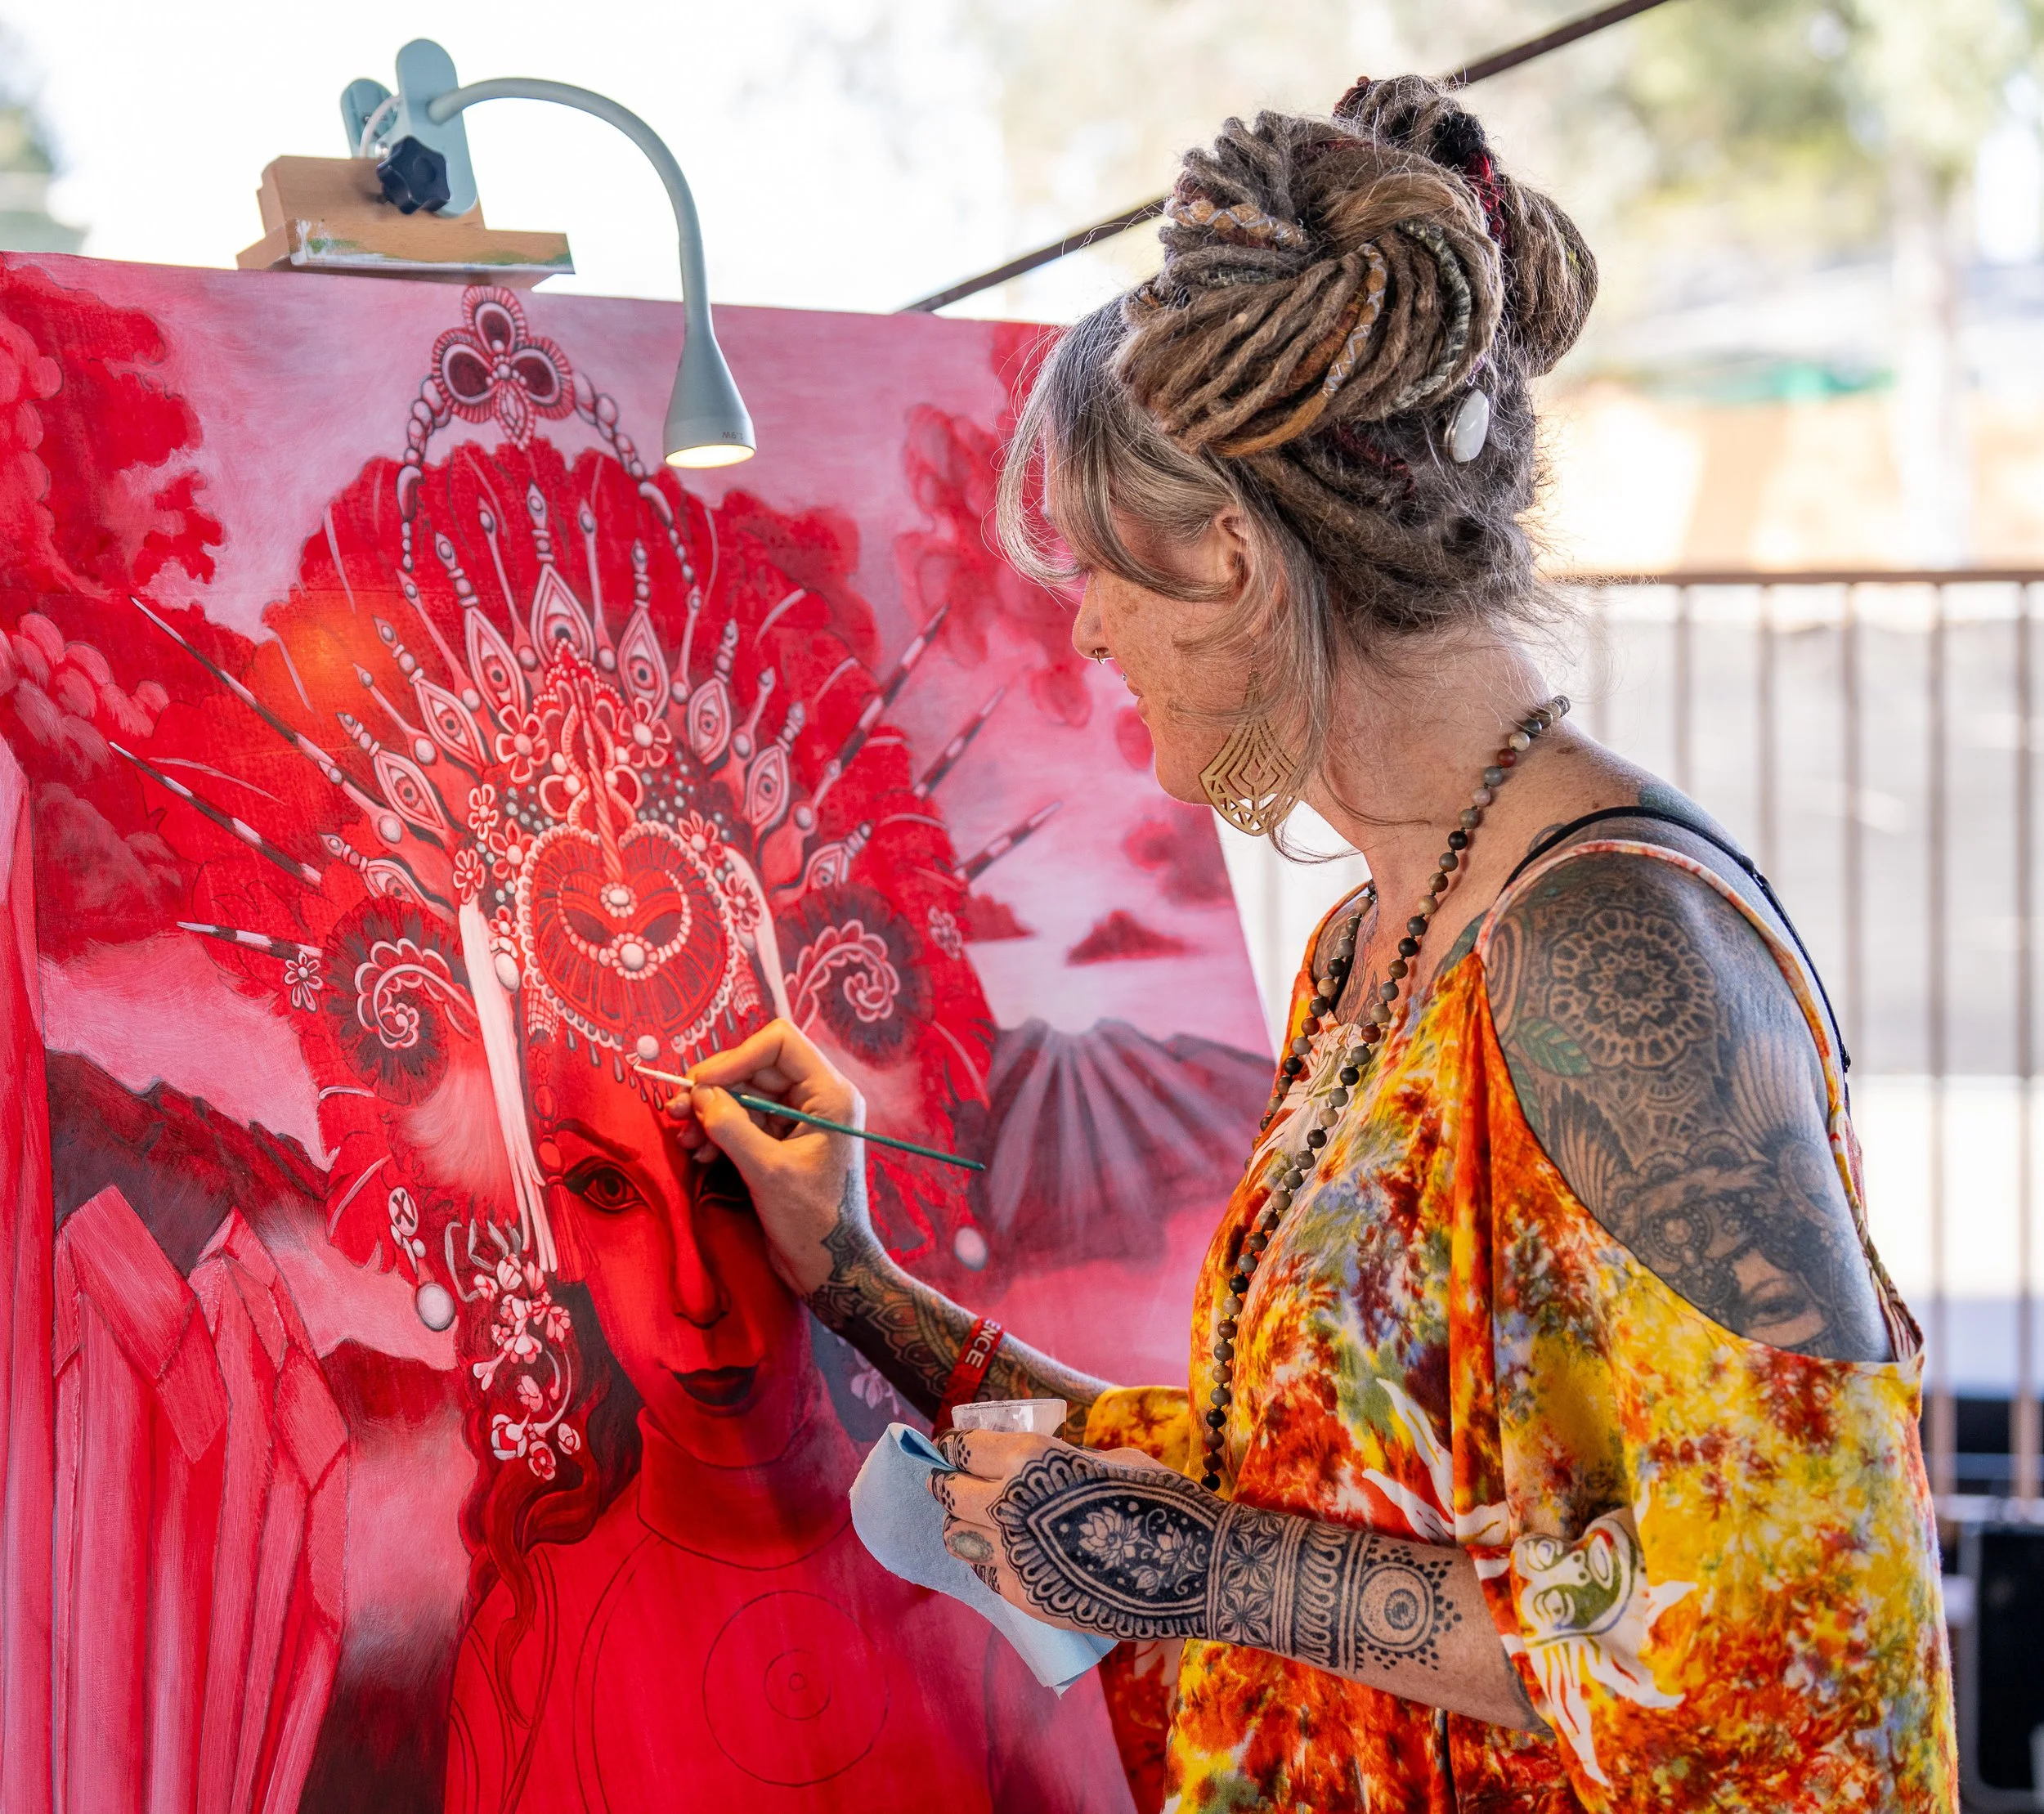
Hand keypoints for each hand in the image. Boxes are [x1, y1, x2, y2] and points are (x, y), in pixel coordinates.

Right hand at [671, 1017, 865, 1296]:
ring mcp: (798, 1121)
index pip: (780, 1043)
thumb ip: (732, 1128)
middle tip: (677, 1111)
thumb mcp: (769, 1172)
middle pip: (756, 1068)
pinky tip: (699, 1153)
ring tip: (683, 1137)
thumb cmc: (814, 1222)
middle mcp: (817, 1100)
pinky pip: (744, 1121)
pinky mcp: (781, 1143)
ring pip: (745, 1095)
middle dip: (714, 1088)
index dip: (736, 1056)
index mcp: (830, 1095)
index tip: (701, 1083)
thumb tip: (699, 1093)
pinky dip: (718, 1132)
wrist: (831, 1269)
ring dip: (710, 1112)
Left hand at [927, 1431, 1201, 1636]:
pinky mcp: (1028, 1598)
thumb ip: (1063, 1462)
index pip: (966, 1449)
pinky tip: (998, 1556)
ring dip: (959, 1525)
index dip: (953, 1448)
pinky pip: (986, 1576)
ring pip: (957, 1538)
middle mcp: (1012, 1505)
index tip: (948, 1449)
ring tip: (966, 1522)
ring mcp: (1015, 1557)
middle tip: (944, 1481)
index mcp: (1033, 1459)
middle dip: (945, 1484)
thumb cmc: (1161, 1497)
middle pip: (950, 1493)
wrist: (1196, 1567)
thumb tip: (1038, 1467)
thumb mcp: (1108, 1459)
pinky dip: (985, 1562)